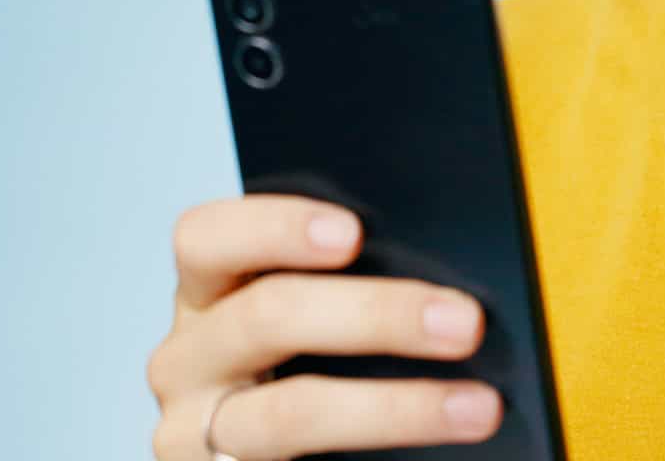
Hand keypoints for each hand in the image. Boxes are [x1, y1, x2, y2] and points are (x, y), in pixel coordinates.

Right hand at [145, 196, 500, 458]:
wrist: (288, 459)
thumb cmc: (306, 369)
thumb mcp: (307, 322)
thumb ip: (346, 288)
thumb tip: (444, 285)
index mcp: (208, 293)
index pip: (207, 240)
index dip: (274, 227)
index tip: (353, 233)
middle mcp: (187, 359)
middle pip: (266, 317)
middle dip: (377, 315)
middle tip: (465, 323)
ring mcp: (194, 432)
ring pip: (290, 412)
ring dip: (396, 407)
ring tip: (477, 407)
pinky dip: (381, 453)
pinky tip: (441, 453)